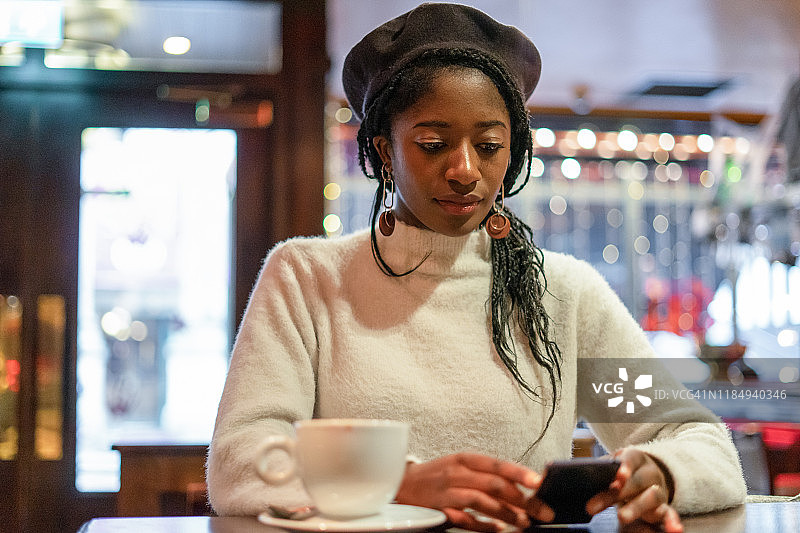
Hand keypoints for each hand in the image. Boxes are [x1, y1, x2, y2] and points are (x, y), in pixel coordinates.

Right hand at [393, 452, 540, 531]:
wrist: (403, 484)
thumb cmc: (438, 475)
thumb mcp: (462, 467)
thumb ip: (488, 476)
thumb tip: (521, 488)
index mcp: (466, 459)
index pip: (497, 464)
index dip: (519, 473)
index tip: (538, 482)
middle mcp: (457, 472)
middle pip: (494, 484)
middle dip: (522, 499)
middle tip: (541, 510)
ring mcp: (447, 491)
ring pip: (482, 501)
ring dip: (506, 513)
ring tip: (524, 522)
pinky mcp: (440, 509)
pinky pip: (465, 519)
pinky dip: (484, 526)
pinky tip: (498, 529)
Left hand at [586, 448, 682, 532]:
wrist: (649, 474)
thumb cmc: (625, 471)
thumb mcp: (614, 464)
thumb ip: (602, 468)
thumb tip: (580, 472)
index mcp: (636, 458)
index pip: (631, 459)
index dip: (625, 468)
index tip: (618, 478)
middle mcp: (650, 473)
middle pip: (637, 481)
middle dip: (620, 493)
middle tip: (598, 504)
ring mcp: (659, 490)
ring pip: (652, 498)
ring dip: (636, 508)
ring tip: (621, 517)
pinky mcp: (665, 507)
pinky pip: (671, 514)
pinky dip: (673, 522)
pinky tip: (674, 530)